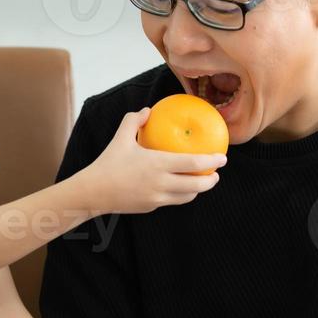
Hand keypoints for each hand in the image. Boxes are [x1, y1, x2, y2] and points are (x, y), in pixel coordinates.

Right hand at [82, 109, 224, 214]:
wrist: (93, 192)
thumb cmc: (107, 162)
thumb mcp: (120, 138)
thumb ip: (133, 121)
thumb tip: (147, 110)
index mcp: (157, 164)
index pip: (192, 164)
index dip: (211, 161)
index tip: (223, 157)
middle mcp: (161, 183)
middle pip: (197, 185)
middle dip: (212, 180)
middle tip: (216, 172)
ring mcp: (157, 198)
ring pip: (188, 196)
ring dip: (199, 189)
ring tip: (202, 181)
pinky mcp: (152, 207)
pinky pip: (173, 201)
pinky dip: (182, 194)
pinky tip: (181, 187)